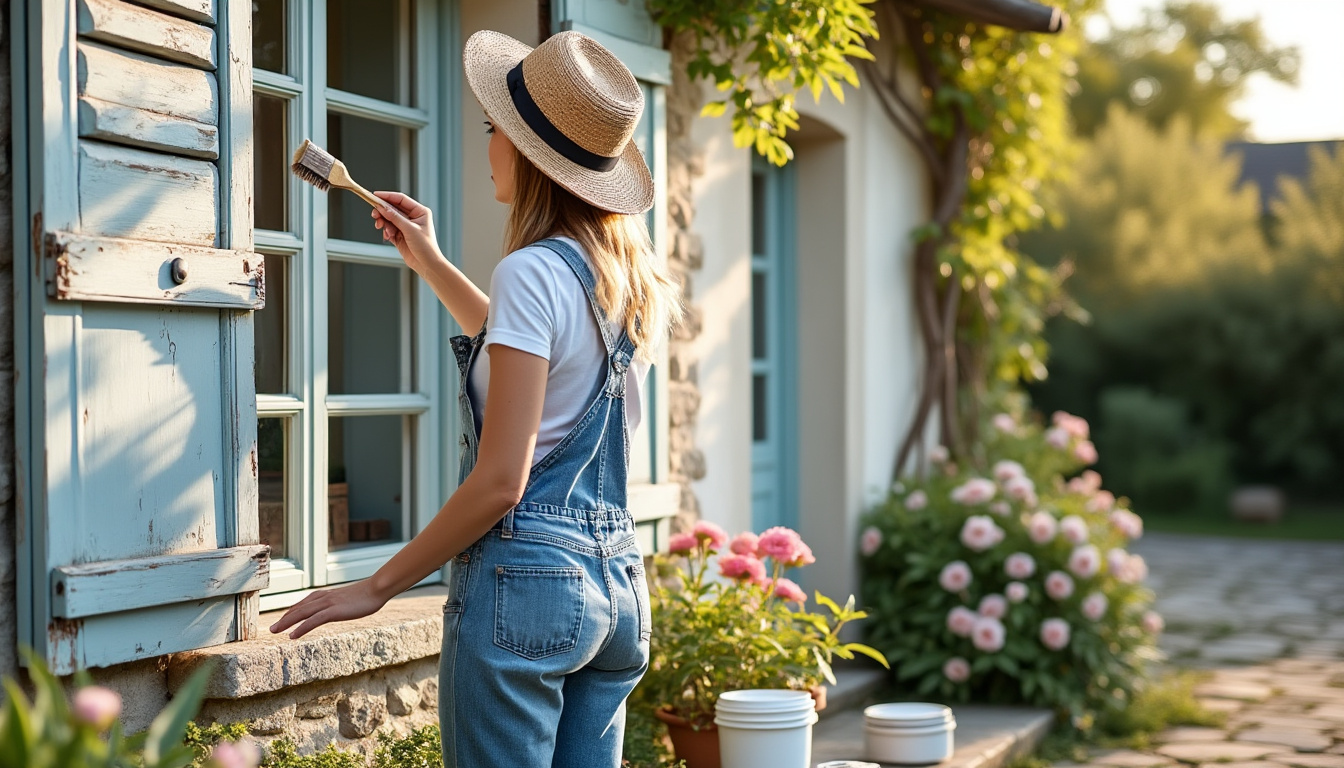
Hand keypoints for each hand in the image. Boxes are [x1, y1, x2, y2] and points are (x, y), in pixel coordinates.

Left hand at [268, 580, 388, 639]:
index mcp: (326, 595)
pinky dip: (301, 628)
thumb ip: (341, 604)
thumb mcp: (349, 600)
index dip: (291, 612)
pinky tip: (292, 636)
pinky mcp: (333, 611)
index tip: (283, 621)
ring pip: (302, 613)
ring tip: (275, 631)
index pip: (303, 604)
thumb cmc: (367, 595)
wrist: (376, 589)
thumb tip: (340, 609)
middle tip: (271, 629)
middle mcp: (323, 598)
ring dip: (286, 622)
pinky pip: (313, 621)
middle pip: (299, 608)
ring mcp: (328, 604)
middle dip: (284, 619)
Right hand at [371, 191, 442, 272]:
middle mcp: (413, 217)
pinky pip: (389, 229)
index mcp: (420, 211)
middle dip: (383, 212)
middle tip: (374, 214)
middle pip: (393, 209)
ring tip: (383, 229)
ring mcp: (406, 226)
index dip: (387, 196)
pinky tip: (388, 237)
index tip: (375, 195)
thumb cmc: (425, 246)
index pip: (401, 199)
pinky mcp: (400, 236)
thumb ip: (395, 217)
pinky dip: (386, 231)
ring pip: (389, 219)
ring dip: (384, 223)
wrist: (427, 265)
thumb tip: (382, 207)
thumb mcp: (410, 229)